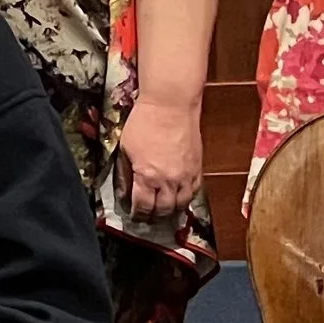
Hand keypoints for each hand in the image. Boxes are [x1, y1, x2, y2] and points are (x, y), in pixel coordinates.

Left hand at [115, 96, 202, 221]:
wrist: (171, 105)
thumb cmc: (144, 123)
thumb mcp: (126, 148)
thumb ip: (125, 172)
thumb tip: (125, 190)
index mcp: (147, 176)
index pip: (143, 206)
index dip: (137, 214)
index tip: (134, 216)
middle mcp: (169, 181)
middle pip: (163, 210)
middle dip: (153, 216)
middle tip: (148, 217)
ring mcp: (186, 176)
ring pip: (181, 205)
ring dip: (170, 211)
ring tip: (163, 211)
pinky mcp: (197, 168)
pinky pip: (194, 192)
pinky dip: (185, 198)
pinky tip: (178, 197)